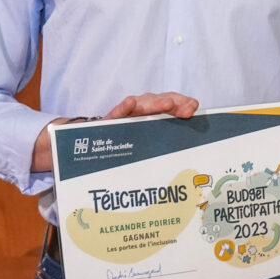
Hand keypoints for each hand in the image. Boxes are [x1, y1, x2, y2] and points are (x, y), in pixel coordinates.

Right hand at [30, 91, 199, 171]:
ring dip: (154, 103)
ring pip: (140, 104)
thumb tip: (191, 176)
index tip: (193, 110)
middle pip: (158, 102)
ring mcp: (123, 116)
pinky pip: (114, 115)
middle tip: (186, 110)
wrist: (86, 155)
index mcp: (153, 118)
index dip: (182, 104)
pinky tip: (129, 106)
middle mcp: (140, 113)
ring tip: (167, 104)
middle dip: (174, 103)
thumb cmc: (125, 155)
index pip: (171, 105)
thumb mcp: (148, 153)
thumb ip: (164, 154)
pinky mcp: (106, 124)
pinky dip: (123, 109)